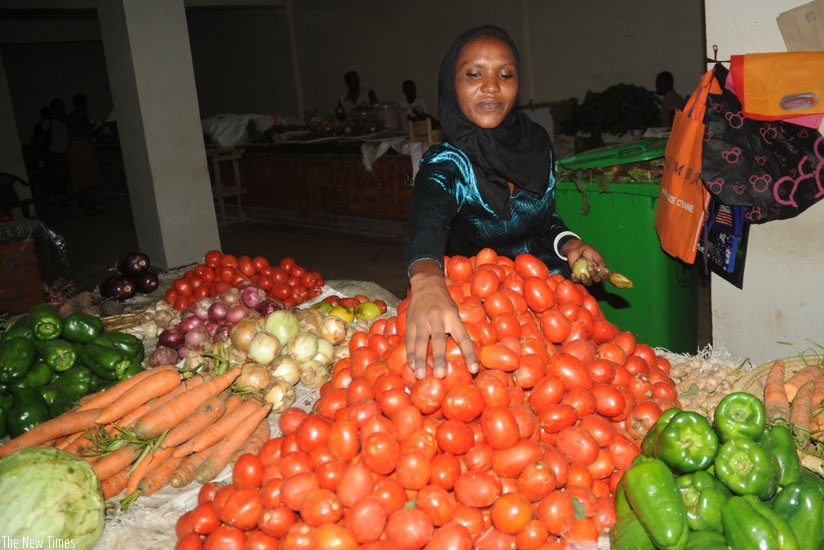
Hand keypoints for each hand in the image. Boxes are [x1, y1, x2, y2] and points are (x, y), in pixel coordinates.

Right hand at [405, 260, 477, 378]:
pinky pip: (409, 340)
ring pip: (420, 342)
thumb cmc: (444, 302)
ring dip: (419, 360)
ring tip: (420, 375)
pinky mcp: (410, 322)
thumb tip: (463, 354)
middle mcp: (437, 318)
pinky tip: (410, 366)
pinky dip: (410, 354)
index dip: (469, 354)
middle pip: (438, 340)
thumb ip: (456, 330)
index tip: (474, 369)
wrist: (426, 283)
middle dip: (439, 358)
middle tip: (440, 374)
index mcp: (452, 316)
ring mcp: (422, 320)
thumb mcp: (454, 312)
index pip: (463, 337)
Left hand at [562, 239, 608, 285]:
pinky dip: (575, 279)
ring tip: (582, 274)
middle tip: (589, 267)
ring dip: (585, 280)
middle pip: (597, 279)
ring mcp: (586, 276)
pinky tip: (573, 274)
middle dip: (594, 275)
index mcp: (600, 269)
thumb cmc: (586, 250)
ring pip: (588, 282)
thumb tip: (607, 271)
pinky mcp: (577, 277)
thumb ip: (600, 262)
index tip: (599, 270)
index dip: (603, 275)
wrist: (575, 249)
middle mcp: (593, 274)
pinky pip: (577, 281)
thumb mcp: (595, 254)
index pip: (604, 276)